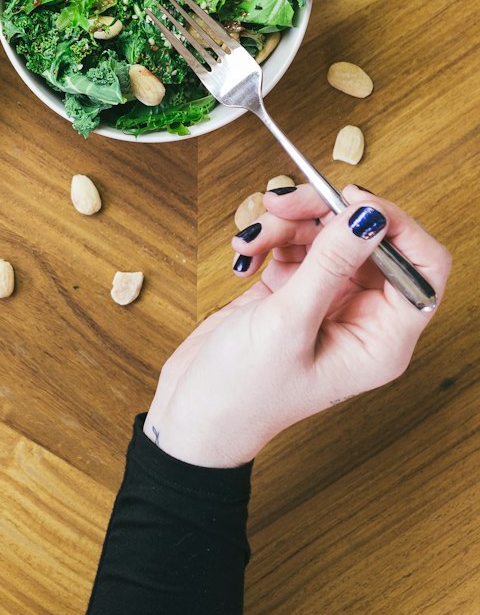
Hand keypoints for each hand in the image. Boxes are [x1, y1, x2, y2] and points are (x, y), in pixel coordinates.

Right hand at [143, 184, 451, 467]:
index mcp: (381, 339)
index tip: (352, 202)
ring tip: (251, 239)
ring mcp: (326, 302)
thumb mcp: (288, 324)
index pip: (421, 267)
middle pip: (366, 240)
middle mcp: (361, 317)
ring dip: (286, 225)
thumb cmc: (244, 392)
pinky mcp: (293, 291)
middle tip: (284, 203)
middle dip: (322, 215)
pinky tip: (244, 257)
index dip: (395, 227)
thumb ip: (330, 264)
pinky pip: (293, 244)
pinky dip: (268, 240)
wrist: (192, 412)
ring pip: (325, 234)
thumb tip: (368, 216)